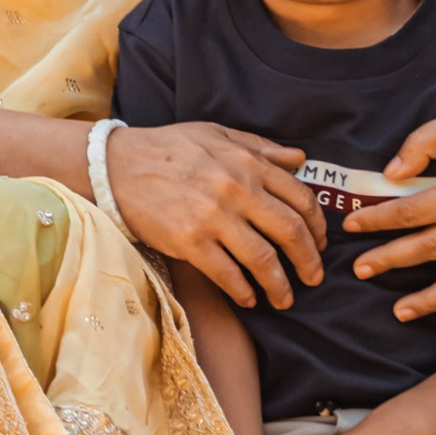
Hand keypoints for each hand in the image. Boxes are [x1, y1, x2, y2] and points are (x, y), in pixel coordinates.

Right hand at [105, 122, 325, 309]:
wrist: (115, 166)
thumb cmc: (167, 148)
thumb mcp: (216, 135)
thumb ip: (261, 147)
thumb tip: (300, 158)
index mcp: (247, 163)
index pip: (300, 198)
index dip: (317, 226)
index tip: (319, 243)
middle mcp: (236, 190)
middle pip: (290, 232)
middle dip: (308, 260)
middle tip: (314, 277)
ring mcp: (213, 218)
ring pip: (263, 259)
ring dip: (280, 285)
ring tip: (285, 299)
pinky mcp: (189, 242)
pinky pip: (227, 274)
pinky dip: (244, 291)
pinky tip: (249, 299)